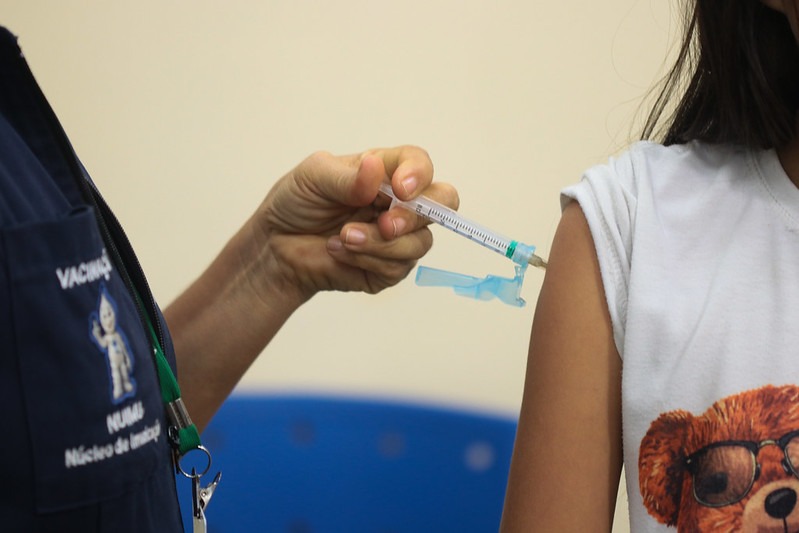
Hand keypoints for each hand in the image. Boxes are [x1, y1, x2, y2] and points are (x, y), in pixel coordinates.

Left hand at [248, 145, 457, 302]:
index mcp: (386, 172)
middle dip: (416, 216)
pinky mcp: (388, 268)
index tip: (401, 188)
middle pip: (443, 203)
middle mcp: (399, 203)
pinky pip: (397, 268)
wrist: (276, 246)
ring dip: (380, 243)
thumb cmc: (296, 203)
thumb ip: (347, 176)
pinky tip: (340, 252)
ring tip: (343, 237)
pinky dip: (367, 261)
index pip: (420, 165)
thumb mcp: (312, 177)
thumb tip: (375, 169)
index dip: (420, 174)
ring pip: (420, 243)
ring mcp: (398, 237)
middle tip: (385, 224)